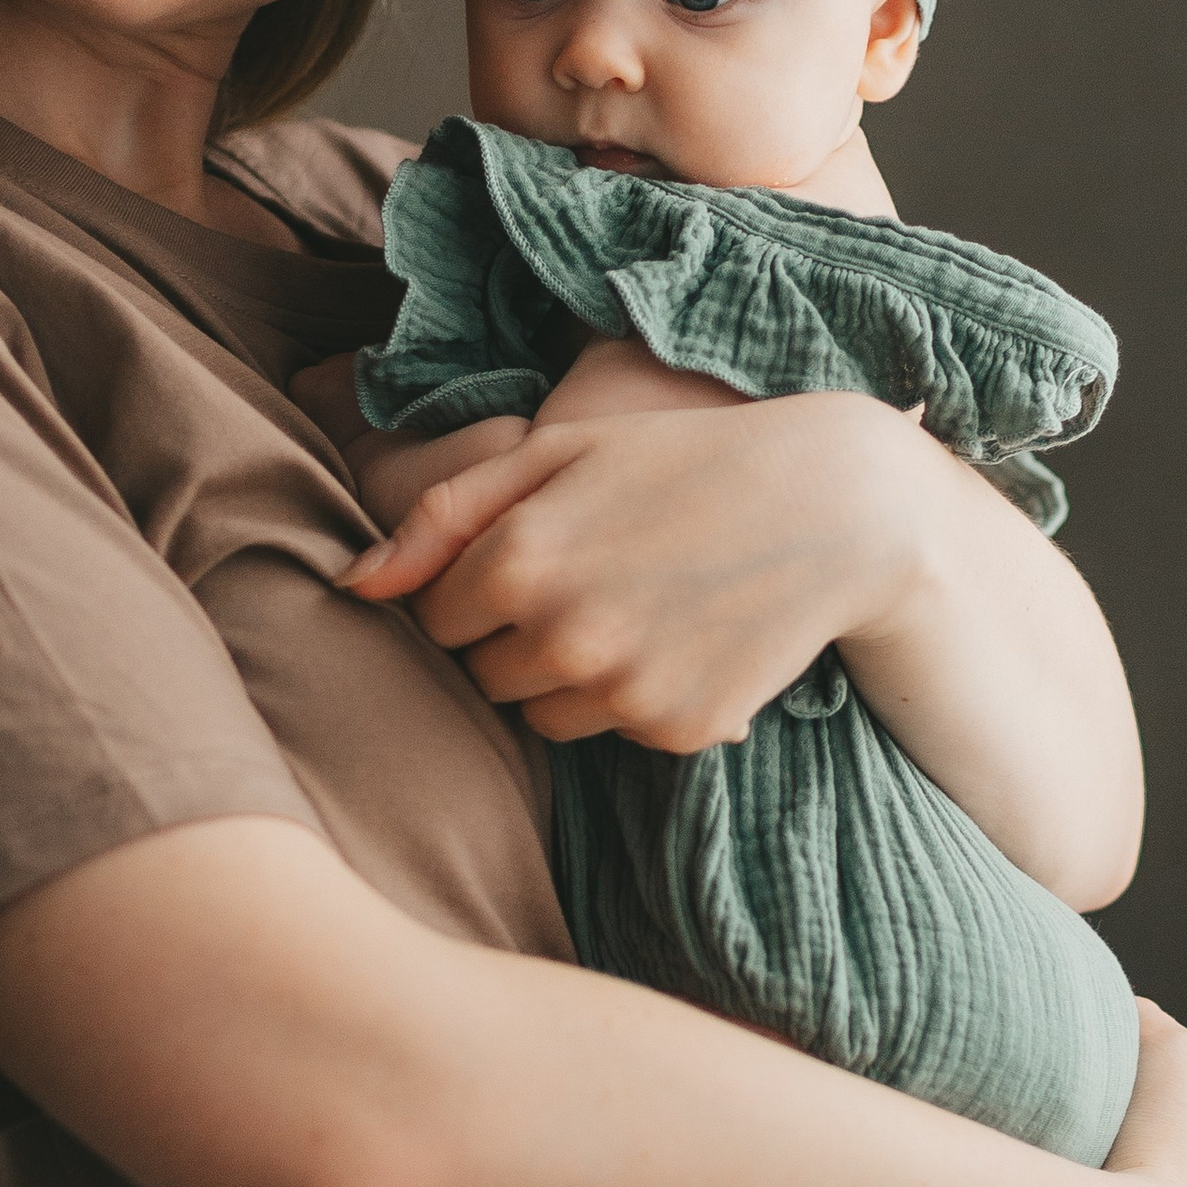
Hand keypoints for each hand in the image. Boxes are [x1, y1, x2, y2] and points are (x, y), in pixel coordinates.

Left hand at [341, 391, 918, 751]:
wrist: (835, 504)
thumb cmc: (680, 463)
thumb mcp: (558, 453)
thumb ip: (441, 516)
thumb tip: (352, 585)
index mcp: (516, 559)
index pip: (431, 620)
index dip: (472, 592)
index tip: (531, 558)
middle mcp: (561, 635)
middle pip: (479, 678)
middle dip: (512, 637)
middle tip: (589, 578)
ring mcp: (621, 690)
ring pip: (539, 717)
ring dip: (565, 676)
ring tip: (635, 605)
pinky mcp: (676, 730)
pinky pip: (612, 733)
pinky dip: (633, 697)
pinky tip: (681, 637)